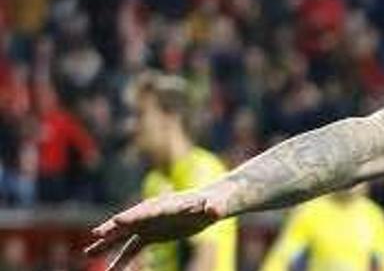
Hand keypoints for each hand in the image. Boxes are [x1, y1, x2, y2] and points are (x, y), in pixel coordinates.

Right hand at [84, 189, 223, 270]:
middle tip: (96, 234)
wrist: (213, 204)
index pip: (148, 210)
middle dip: (113, 227)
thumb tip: (215, 212)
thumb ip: (214, 208)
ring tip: (87, 253)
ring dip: (107, 243)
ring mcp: (149, 224)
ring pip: (124, 235)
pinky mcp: (151, 234)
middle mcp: (153, 213)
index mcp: (168, 205)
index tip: (118, 221)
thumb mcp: (217, 206)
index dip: (134, 216)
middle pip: (130, 220)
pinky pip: (132, 248)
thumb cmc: (216, 203)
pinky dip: (121, 259)